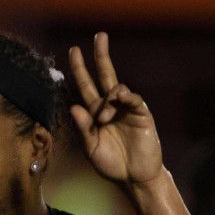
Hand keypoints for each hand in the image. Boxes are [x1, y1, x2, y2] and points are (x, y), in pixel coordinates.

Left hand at [68, 33, 163, 187]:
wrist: (135, 178)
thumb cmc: (111, 164)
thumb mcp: (91, 148)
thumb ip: (83, 129)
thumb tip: (73, 107)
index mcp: (94, 113)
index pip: (84, 87)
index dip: (78, 70)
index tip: (73, 51)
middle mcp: (110, 107)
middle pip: (104, 75)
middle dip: (101, 56)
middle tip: (99, 36)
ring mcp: (126, 109)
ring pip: (116, 88)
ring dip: (107, 98)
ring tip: (104, 119)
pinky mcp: (141, 114)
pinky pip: (133, 98)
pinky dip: (124, 97)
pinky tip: (118, 100)